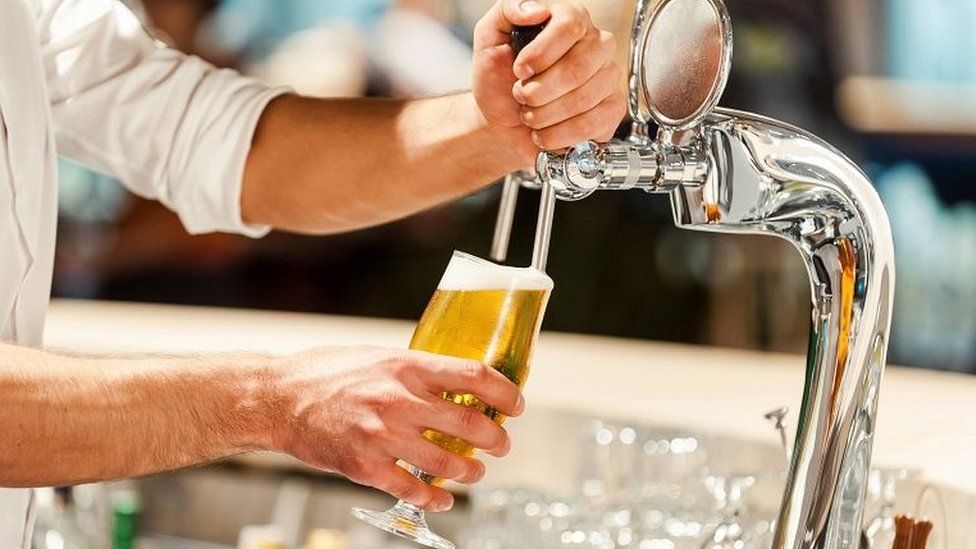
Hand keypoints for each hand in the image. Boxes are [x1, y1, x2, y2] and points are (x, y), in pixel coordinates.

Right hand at [266, 346, 523, 510]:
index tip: (516, 403)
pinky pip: (412, 488)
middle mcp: (398, 399)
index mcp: (405, 366)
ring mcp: (382, 435)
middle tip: (500, 444)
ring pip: (447, 462)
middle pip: (469, 423)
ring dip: (470, 471)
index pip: (473, 376)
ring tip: (475, 471)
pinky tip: (443, 498)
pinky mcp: (365, 466)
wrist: (277, 398)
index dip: (504, 392)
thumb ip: (415, 371)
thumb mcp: (378, 357)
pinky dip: (434, 498)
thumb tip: (454, 383)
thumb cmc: (324, 373)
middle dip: (495, 438)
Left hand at [472, 0, 626, 162]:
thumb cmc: (498, 79)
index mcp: (571, 19)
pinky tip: (545, 132)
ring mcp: (608, 77)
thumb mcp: (489, 38)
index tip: (519, 69)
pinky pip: (592, 124)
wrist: (501, 122)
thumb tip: (537, 9)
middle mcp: (596, 44)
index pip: (570, 26)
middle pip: (578, 68)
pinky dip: (559, 135)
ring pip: (583, 99)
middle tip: (521, 96)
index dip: (541, 53)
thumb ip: (507, 10)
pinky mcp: (612, 110)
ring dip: (544, 115)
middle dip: (539, 91)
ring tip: (530, 115)